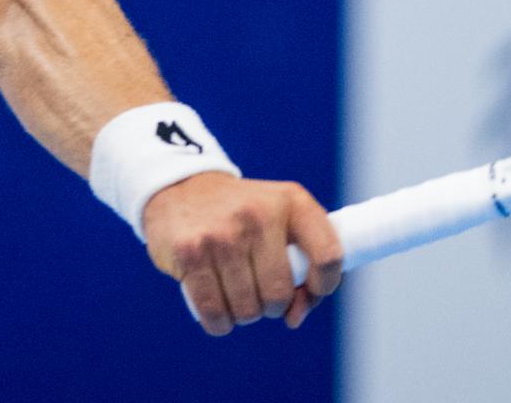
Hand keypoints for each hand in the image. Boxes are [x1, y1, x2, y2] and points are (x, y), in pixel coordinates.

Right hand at [140, 172, 343, 334]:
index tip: (308, 291)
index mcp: (292, 202)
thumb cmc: (242, 216)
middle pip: (280, 295)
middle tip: (258, 290)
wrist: (182, 186)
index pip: (327, 255)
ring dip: (243, 314)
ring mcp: (223, 233)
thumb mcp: (279, 221)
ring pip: (248, 309)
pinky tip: (218, 311)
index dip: (323, 285)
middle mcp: (259, 214)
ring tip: (235, 293)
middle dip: (271, 306)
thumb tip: (294, 318)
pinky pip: (215, 314)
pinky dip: (219, 323)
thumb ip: (301, 266)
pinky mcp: (190, 251)